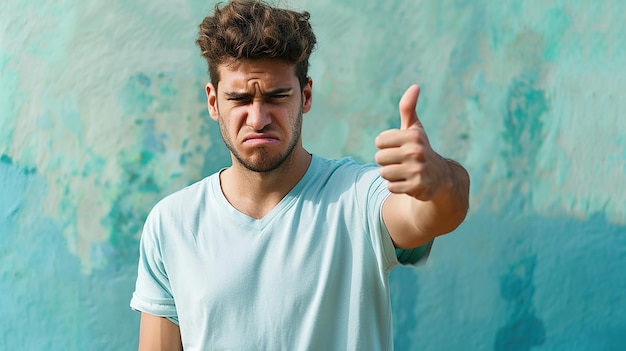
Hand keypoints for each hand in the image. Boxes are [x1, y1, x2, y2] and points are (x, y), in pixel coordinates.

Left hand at [375, 85, 449, 200]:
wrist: (441, 178)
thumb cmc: (421, 150)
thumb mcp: (415, 129)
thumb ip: (408, 108)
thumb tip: (415, 86)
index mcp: (413, 136)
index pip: (379, 141)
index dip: (386, 146)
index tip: (399, 148)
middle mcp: (416, 151)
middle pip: (379, 158)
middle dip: (387, 162)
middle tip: (402, 162)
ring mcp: (417, 170)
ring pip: (384, 173)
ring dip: (391, 175)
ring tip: (405, 172)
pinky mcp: (417, 187)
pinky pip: (390, 187)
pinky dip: (396, 186)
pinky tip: (408, 182)